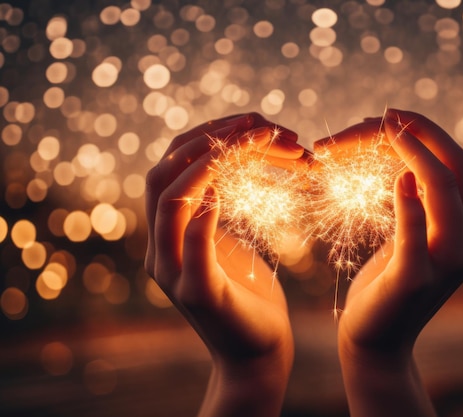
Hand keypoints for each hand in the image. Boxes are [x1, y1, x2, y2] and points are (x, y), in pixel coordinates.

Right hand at [144, 113, 302, 416]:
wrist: (259, 351)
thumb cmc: (249, 294)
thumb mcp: (230, 241)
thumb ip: (215, 208)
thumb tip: (223, 166)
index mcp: (169, 233)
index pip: (171, 168)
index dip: (206, 137)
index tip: (252, 120)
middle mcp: (161, 249)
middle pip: (162, 176)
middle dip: (208, 141)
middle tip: (256, 123)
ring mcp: (175, 273)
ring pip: (169, 205)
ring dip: (209, 165)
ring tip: (249, 143)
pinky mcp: (199, 294)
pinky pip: (192, 248)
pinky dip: (203, 217)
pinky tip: (223, 194)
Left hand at [320, 109, 462, 416]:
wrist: (373, 342)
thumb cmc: (382, 288)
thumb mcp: (404, 243)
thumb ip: (415, 211)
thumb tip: (405, 167)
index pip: (459, 167)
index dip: (430, 134)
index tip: (394, 114)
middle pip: (457, 169)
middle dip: (421, 133)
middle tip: (384, 114)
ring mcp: (445, 264)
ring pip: (444, 191)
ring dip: (413, 153)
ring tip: (378, 129)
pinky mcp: (414, 280)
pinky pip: (416, 231)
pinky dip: (408, 200)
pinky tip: (396, 177)